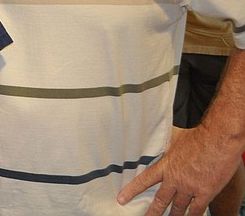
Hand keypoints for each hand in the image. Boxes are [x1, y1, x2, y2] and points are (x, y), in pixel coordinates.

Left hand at [117, 125, 240, 214]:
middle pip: (160, 200)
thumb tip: (154, 132)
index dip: (132, 191)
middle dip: (152, 212)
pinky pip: (196, 209)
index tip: (122, 199)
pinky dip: (191, 215)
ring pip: (178, 207)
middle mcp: (175, 179)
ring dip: (172, 215)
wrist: (218, 140)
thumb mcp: (174, 136)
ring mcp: (190, 187)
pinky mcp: (205, 192)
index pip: (144, 180)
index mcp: (166, 165)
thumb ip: (164, 141)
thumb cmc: (198, 135)